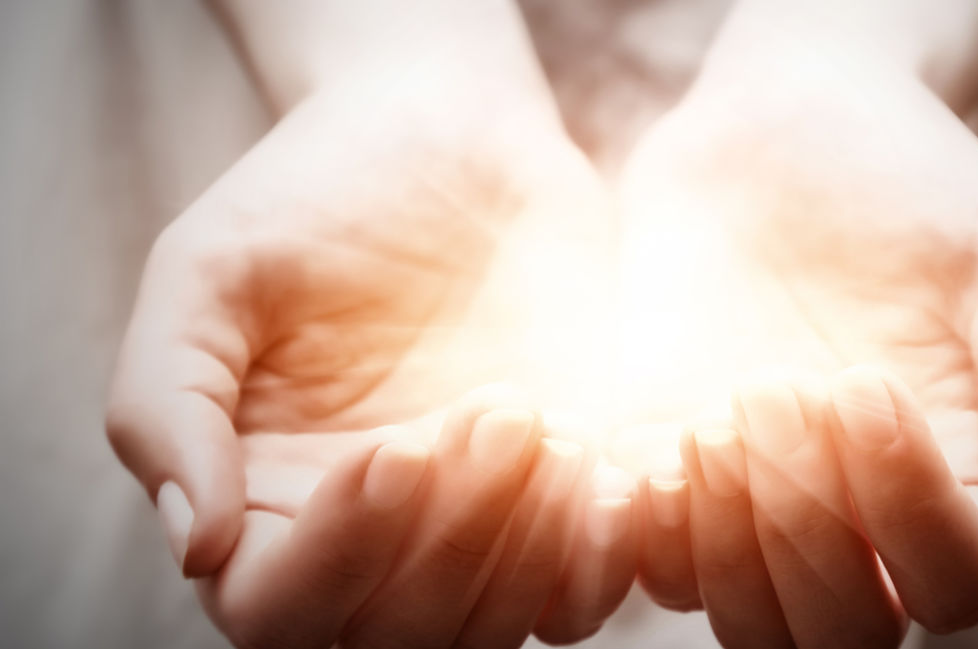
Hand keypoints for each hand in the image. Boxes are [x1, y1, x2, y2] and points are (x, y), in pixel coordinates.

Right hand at [105, 4, 634, 643]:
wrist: (451, 136)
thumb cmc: (315, 194)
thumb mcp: (208, 271)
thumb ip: (167, 404)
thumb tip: (195, 547)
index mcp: (262, 499)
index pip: (278, 611)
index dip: (339, 555)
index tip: (397, 447)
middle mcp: (366, 535)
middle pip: (398, 635)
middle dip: (455, 539)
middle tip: (501, 409)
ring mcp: (467, 523)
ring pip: (493, 628)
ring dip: (531, 549)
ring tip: (546, 420)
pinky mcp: (553, 499)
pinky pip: (580, 590)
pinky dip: (599, 557)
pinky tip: (608, 467)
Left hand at [621, 9, 977, 645]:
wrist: (784, 122)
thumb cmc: (917, 184)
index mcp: (964, 476)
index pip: (958, 581)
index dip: (911, 512)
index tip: (862, 383)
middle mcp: (859, 510)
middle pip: (843, 630)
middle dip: (808, 537)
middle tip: (776, 393)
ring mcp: (756, 497)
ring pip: (743, 619)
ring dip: (723, 546)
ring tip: (713, 421)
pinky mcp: (664, 463)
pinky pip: (647, 558)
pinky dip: (641, 533)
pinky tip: (648, 445)